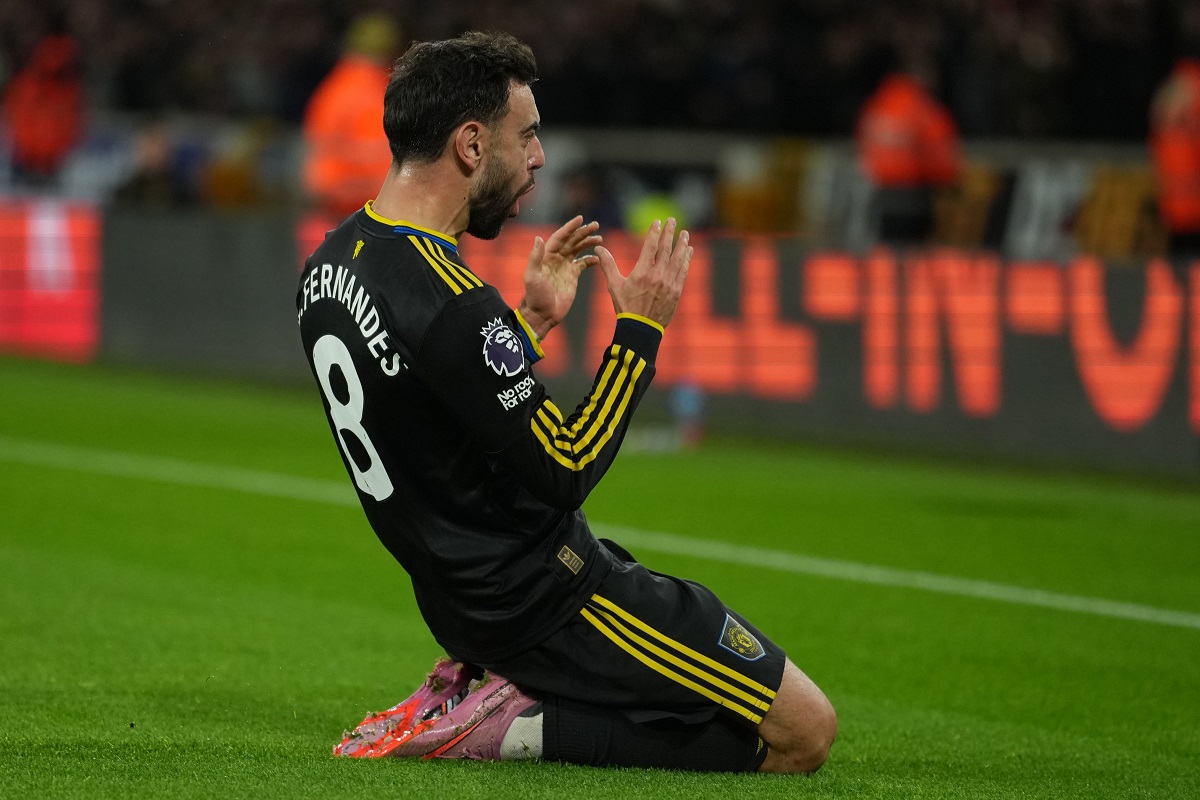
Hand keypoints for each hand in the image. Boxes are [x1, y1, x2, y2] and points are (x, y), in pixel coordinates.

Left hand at [517, 216, 601, 339]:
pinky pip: (583, 264)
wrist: (542, 314)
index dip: (569, 228)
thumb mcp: (532, 276)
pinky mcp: (572, 277)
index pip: (560, 237)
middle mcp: (556, 259)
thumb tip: (538, 238)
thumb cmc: (535, 296)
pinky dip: (590, 260)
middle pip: (571, 241)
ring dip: (588, 243)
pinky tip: (598, 258)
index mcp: (546, 256)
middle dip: (583, 232)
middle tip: (595, 225)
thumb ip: (535, 257)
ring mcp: (565, 267)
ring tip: (599, 239)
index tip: (580, 219)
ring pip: (578, 250)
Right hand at [596, 218, 691, 327]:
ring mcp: (669, 283)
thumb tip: (598, 248)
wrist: (640, 328)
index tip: (658, 222)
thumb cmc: (626, 307)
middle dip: (669, 233)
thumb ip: (608, 265)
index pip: (650, 246)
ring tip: (685, 234)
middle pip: (666, 249)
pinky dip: (686, 260)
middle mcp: (657, 275)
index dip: (654, 232)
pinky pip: (683, 271)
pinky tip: (688, 252)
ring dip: (682, 244)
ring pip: (677, 259)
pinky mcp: (676, 291)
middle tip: (672, 220)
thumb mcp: (614, 285)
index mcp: (642, 272)